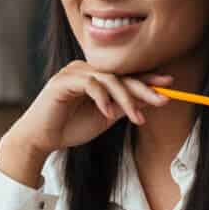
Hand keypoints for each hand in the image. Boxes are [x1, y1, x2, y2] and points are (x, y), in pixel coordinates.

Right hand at [0, 60, 172, 186]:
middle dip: (143, 87)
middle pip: (120, 74)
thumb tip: (150, 99)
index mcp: (95, 76)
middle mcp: (84, 70)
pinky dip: (102, 98)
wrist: (40, 139)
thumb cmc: (69, 128)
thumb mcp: (105, 117)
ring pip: (108, 78)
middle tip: (163, 98)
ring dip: (126, 98)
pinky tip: (108, 112)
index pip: (124, 74)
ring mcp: (73, 73)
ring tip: (137, 117)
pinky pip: (90, 84)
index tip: (168, 85)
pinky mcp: (63, 82)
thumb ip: (122, 106)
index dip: (146, 79)